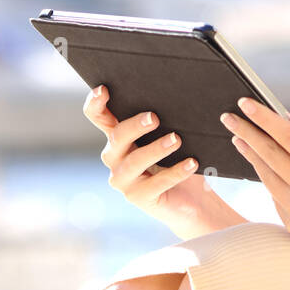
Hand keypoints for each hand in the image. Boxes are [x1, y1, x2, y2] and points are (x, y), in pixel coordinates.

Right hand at [83, 85, 240, 238]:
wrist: (193, 199)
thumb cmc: (180, 159)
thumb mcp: (171, 135)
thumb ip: (168, 118)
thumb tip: (184, 99)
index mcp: (119, 136)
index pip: (98, 116)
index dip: (95, 103)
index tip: (104, 90)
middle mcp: (115, 157)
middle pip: (117, 136)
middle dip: (134, 126)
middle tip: (155, 118)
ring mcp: (123, 180)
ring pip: (133, 162)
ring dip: (155, 149)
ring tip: (176, 140)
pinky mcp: (138, 198)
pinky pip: (155, 184)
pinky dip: (175, 172)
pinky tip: (191, 163)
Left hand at [222, 97, 289, 254]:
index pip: (287, 136)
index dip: (264, 118)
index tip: (245, 103)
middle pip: (269, 155)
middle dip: (246, 132)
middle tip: (228, 117)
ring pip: (266, 176)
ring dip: (250, 154)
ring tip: (238, 138)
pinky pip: (274, 196)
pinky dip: (267, 177)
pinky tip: (263, 164)